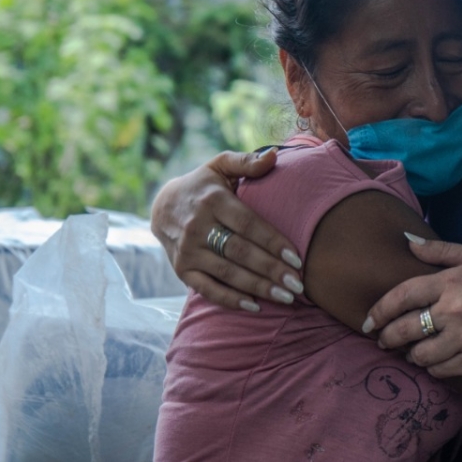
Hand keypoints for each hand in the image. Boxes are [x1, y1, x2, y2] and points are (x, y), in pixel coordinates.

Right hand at [150, 149, 302, 310]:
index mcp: (213, 200)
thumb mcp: (221, 166)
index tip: (297, 258)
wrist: (163, 206)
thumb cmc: (204, 185)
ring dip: (257, 287)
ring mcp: (188, 251)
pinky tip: (254, 306)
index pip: (248, 224)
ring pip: (227, 273)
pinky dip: (230, 299)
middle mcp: (197, 227)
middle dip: (270, 270)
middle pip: (240, 252)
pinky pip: (207, 289)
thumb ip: (247, 162)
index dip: (273, 241)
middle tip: (298, 285)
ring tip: (285, 297)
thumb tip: (274, 156)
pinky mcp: (181, 270)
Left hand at [364, 237, 461, 377]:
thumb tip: (407, 242)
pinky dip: (432, 367)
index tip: (369, 320)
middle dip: (386, 337)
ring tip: (411, 350)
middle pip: (403, 330)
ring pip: (419, 355)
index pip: (401, 297)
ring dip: (410, 354)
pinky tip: (434, 360)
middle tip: (382, 339)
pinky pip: (440, 370)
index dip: (379, 310)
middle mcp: (453, 311)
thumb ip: (441, 251)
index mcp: (451, 282)